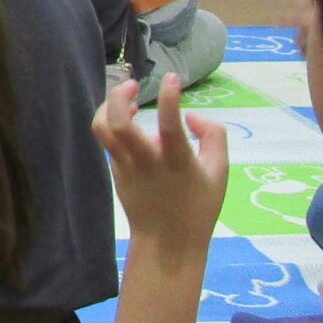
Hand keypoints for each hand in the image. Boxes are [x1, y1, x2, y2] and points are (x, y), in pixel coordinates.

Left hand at [93, 73, 228, 255]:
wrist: (166, 243)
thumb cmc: (198, 206)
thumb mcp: (219, 172)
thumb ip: (214, 135)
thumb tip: (190, 114)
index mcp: (176, 164)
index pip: (168, 126)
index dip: (170, 98)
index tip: (173, 78)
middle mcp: (146, 163)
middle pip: (119, 125)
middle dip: (119, 96)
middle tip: (134, 83)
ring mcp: (126, 167)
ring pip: (102, 130)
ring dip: (109, 106)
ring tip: (129, 97)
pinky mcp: (115, 171)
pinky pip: (107, 140)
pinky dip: (112, 120)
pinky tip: (129, 116)